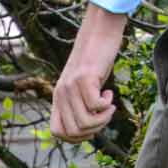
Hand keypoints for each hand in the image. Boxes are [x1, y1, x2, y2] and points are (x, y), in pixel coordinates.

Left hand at [50, 3, 126, 141]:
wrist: (99, 30)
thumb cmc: (96, 58)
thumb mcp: (84, 83)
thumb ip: (80, 101)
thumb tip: (88, 126)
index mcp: (59, 97)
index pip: (57, 132)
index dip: (77, 137)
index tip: (93, 125)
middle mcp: (61, 93)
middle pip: (74, 132)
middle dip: (95, 129)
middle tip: (105, 114)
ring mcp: (71, 86)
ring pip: (84, 123)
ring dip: (103, 119)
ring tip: (109, 104)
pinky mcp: (85, 77)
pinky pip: (95, 106)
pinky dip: (107, 105)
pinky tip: (109, 93)